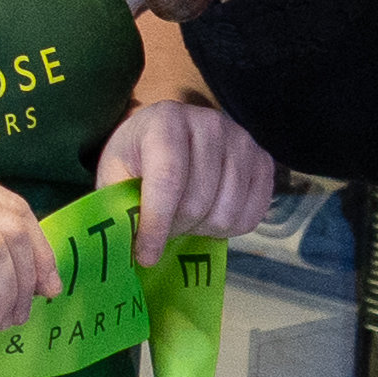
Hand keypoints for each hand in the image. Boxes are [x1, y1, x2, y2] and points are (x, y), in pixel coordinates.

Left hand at [101, 97, 278, 254]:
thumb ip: (120, 207)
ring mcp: (242, 140)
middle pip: (198, 201)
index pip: (168, 179)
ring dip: (201, 228)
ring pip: (227, 213)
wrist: (166, 137)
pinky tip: (209, 216)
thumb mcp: (115, 176)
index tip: (145, 256)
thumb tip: (127, 251)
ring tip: (184, 218)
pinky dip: (229, 229)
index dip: (157, 224)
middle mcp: (210, 123)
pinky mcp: (263, 160)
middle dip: (176, 227)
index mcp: (166, 120)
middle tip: (163, 228)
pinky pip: (252, 215)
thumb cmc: (137, 159)